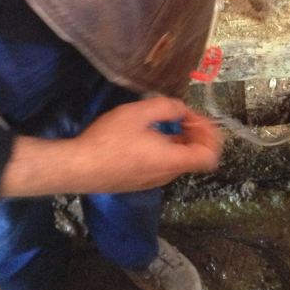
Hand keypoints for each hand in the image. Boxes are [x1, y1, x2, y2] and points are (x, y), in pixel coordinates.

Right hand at [0, 97, 221, 196]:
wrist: (77, 167)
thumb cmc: (108, 140)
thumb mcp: (138, 113)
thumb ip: (167, 107)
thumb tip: (182, 108)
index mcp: (172, 161)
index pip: (209, 157)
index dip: (211, 136)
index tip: (197, 118)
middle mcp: (167, 175)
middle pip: (195, 157)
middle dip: (196, 133)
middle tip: (182, 114)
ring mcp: (152, 181)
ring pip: (178, 161)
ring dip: (180, 141)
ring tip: (166, 121)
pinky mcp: (139, 182)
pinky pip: (162, 165)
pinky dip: (166, 149)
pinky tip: (148, 135)